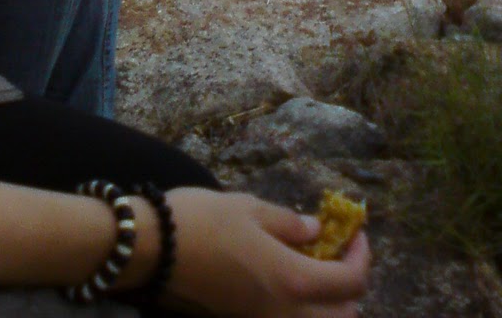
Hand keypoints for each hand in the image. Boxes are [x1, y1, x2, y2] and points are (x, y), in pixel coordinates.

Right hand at [163, 189, 369, 317]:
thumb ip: (288, 223)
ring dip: (329, 304)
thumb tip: (315, 230)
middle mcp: (287, 312)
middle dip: (351, 289)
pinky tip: (286, 277)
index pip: (351, 281)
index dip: (362, 256)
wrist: (152, 251)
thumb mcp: (248, 208)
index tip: (356, 233)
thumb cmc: (202, 221)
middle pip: (343, 316)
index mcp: (294, 279)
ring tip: (315, 269)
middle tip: (341, 255)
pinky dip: (302, 307)